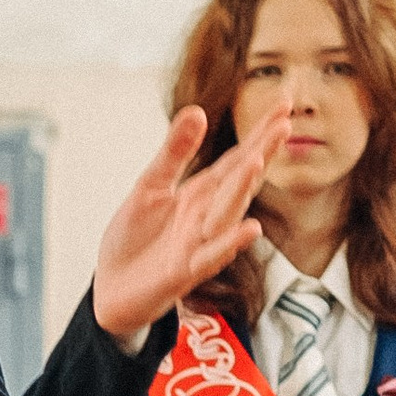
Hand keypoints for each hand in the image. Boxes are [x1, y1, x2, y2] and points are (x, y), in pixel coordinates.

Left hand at [90, 102, 291, 342]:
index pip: (236, 159)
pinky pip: (211, 257)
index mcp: (201, 194)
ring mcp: (199, 245)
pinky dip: (228, 243)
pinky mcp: (184, 273)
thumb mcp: (150, 187)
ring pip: (226, 215)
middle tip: (284, 125)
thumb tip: (197, 110)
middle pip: (240, 182)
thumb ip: (173, 154)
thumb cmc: (135, 240)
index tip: (285, 105)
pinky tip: (249, 228)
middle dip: (261, 154)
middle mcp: (207, 217)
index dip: (260, 133)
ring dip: (242, 189)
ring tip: (257, 160)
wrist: (111, 290)